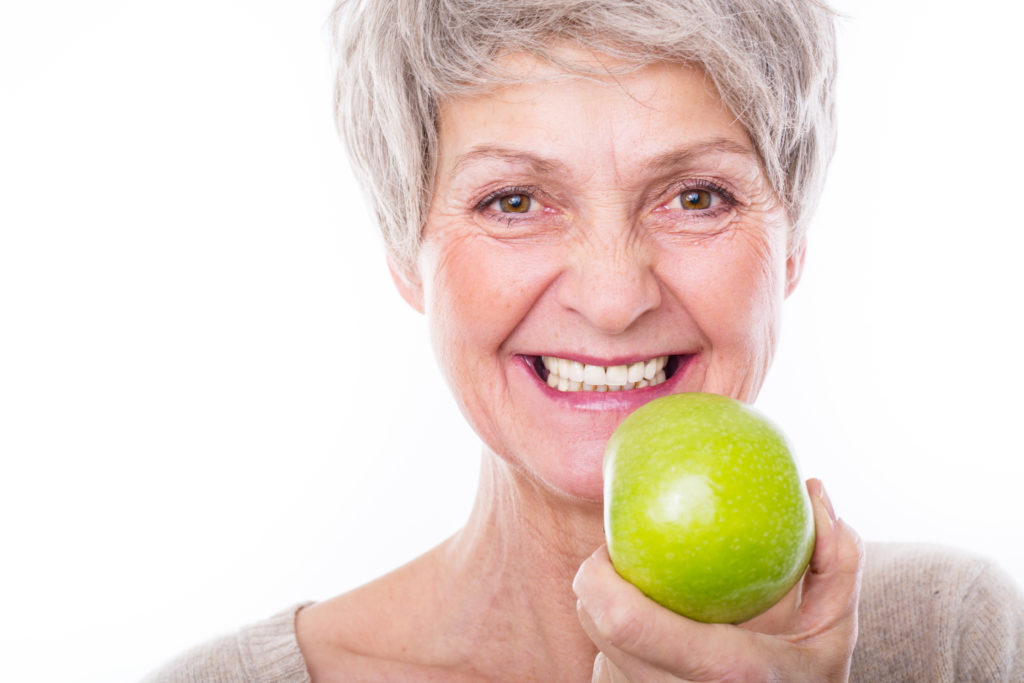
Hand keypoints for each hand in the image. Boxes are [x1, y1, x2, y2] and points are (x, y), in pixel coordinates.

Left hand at [573, 479, 862, 681]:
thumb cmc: (808, 678)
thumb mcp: (834, 628)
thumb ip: (836, 560)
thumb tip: (815, 489)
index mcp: (727, 671)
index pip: (626, 621)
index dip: (597, 576)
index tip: (610, 545)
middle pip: (598, 629)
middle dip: (593, 585)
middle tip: (616, 558)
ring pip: (595, 651)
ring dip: (601, 613)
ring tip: (635, 592)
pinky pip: (606, 671)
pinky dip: (613, 645)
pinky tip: (642, 629)